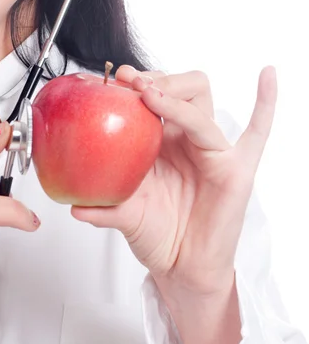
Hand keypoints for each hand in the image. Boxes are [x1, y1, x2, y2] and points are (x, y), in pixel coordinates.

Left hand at [71, 65, 276, 296]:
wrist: (182, 267)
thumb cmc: (156, 234)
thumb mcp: (124, 216)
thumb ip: (103, 209)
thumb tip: (74, 207)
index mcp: (159, 141)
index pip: (153, 96)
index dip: (137, 84)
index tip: (116, 81)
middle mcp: (185, 138)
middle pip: (179, 88)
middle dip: (157, 80)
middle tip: (134, 86)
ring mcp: (212, 150)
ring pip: (201, 102)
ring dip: (175, 92)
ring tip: (152, 95)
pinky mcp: (236, 168)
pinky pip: (257, 133)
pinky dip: (265, 103)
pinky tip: (268, 75)